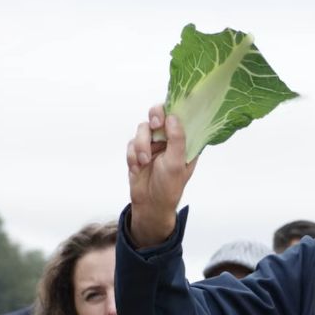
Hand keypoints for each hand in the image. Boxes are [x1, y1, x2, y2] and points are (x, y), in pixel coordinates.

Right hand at [126, 105, 197, 246]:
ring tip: (143, 161)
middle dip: (154, 117)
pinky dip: (132, 154)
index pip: (179, 116)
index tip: (167, 115)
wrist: (150, 205)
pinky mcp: (138, 150)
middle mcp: (168, 139)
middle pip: (158, 114)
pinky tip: (137, 167)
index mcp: (183, 141)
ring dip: (141, 144)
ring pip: (142, 128)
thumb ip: (177, 139)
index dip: (172, 109)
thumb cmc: (169, 186)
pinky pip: (131, 143)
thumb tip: (173, 117)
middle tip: (155, 125)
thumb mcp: (176, 163)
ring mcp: (153, 144)